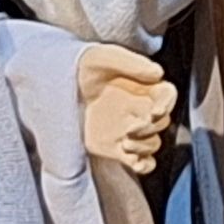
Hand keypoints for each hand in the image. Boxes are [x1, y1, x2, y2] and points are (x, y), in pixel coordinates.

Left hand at [76, 40, 176, 178]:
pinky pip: (143, 163)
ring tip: (125, 143)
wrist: (56, 88)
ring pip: (153, 143)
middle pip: (162, 123)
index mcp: (144, 87)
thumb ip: (132, 63)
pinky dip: (144, 165)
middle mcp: (141, 109)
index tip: (155, 111)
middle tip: (130, 129)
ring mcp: (130, 131)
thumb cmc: (82, 68)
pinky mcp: (118, 149)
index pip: (168, 95)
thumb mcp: (103, 57)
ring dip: (144, 146)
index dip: (167, 103)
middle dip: (149, 128)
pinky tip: (134, 161)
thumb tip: (158, 73)